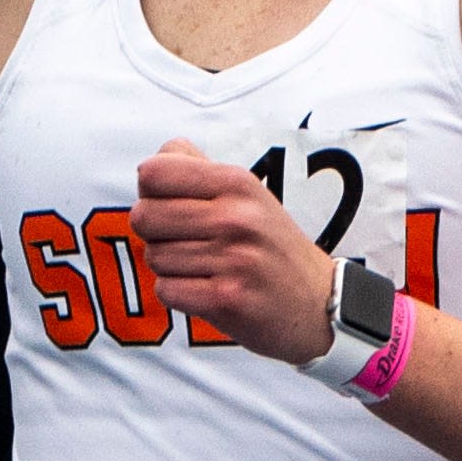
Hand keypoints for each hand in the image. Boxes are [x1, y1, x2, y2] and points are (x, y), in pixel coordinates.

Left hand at [131, 141, 334, 362]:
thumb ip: (200, 170)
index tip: (170, 206)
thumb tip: (156, 159)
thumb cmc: (271, 246)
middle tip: (183, 242)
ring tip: (204, 268)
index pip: (153, 173)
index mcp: (236, 182)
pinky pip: (165, 291)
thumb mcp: (247, 194)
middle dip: (154, 233)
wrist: (318, 301)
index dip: (150, 193)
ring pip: (154, 257)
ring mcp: (232, 258)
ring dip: (169, 267)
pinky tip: (205, 289)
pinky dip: (178, 294)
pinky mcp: (226, 298)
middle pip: (143, 216)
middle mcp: (235, 216)